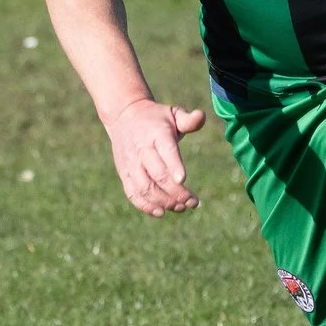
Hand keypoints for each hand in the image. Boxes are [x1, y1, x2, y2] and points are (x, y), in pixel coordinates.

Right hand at [104, 97, 206, 215]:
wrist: (123, 115)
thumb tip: (201, 116)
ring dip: (164, 201)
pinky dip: (145, 206)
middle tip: (193, 202)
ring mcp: (131, 164)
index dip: (174, 166)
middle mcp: (142, 150)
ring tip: (181, 207)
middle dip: (176, 192)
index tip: (183, 180)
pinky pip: (132, 194)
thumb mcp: (173, 112)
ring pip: (145, 188)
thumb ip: (188, 120)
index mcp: (157, 134)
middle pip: (157, 175)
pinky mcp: (124, 174)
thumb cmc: (156, 118)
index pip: (166, 151)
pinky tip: (161, 212)